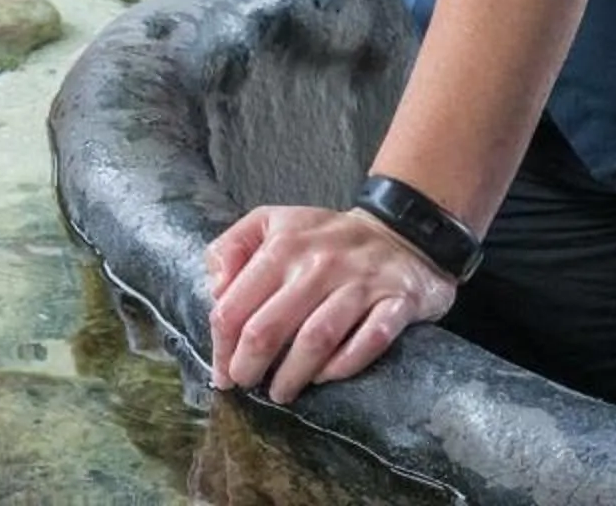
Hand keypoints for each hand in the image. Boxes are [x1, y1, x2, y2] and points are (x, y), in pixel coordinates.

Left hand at [205, 204, 456, 403]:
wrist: (400, 230)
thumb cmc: (323, 237)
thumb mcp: (270, 223)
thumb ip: (232, 248)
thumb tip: (215, 291)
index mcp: (283, 244)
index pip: (236, 305)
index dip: (221, 345)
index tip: (221, 371)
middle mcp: (320, 263)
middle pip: (270, 327)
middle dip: (249, 366)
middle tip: (245, 384)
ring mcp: (361, 283)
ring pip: (316, 338)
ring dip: (291, 374)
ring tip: (280, 392)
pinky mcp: (398, 302)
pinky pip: (370, 341)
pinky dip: (344, 365)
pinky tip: (324, 377)